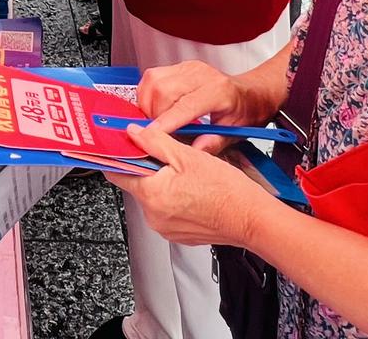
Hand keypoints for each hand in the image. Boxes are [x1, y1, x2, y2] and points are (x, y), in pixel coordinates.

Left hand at [105, 125, 272, 247]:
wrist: (250, 218)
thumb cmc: (225, 190)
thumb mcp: (187, 155)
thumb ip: (154, 142)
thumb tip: (133, 133)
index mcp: (151, 195)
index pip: (117, 174)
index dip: (119, 156)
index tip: (122, 146)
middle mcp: (153, 216)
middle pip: (137, 184)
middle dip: (148, 168)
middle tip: (168, 156)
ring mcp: (165, 228)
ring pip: (153, 198)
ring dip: (162, 184)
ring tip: (186, 175)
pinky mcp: (178, 234)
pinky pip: (167, 211)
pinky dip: (174, 199)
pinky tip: (192, 191)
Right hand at [140, 61, 273, 152]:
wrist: (253, 92)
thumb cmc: (246, 111)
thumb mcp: (236, 132)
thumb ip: (214, 143)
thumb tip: (192, 152)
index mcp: (219, 91)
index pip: (184, 105)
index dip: (166, 121)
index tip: (151, 134)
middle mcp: (201, 74)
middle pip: (163, 89)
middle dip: (153, 113)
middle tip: (157, 131)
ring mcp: (189, 67)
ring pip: (153, 80)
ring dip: (147, 102)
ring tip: (156, 119)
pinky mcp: (181, 66)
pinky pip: (153, 76)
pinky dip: (148, 93)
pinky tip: (156, 107)